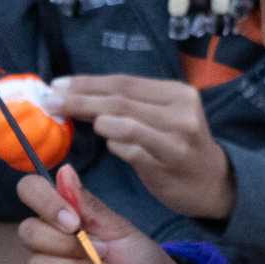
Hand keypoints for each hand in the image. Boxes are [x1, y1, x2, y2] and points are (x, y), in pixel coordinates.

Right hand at [18, 165, 182, 263]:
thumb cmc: (137, 258)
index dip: (44, 201)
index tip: (74, 220)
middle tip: (102, 251)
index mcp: (61, 217)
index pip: (30, 191)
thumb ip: (89, 205)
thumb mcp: (119, 228)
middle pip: (28, 231)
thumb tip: (64, 169)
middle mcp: (47, 243)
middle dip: (67, 244)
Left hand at [53, 74, 235, 220]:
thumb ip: (130, 106)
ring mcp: (177, 136)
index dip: (87, 82)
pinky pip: (133, 150)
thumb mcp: (163, 117)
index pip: (124, 81)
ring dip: (94, 118)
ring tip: (68, 115)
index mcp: (176, 93)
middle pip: (121, 99)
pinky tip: (106, 142)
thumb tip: (80, 94)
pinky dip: (115, 144)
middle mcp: (180, 110)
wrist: (213, 182)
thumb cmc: (178, 146)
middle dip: (81, 98)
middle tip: (51, 100)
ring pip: (126, 122)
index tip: (57, 84)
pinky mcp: (171, 161)